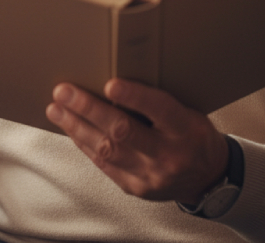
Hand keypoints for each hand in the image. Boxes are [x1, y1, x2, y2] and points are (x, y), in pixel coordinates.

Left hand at [46, 79, 227, 203]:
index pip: (160, 110)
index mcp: (186, 130)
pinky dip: (84, 143)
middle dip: (88, 109)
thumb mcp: (188, 111)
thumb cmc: (192, 133)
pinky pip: (104, 165)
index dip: (135, 97)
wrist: (209, 178)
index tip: (110, 84)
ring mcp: (151, 176)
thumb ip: (157, 100)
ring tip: (56, 108)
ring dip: (76, 126)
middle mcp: (169, 156)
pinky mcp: (136, 188)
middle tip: (63, 91)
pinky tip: (69, 127)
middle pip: (123, 131)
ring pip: (107, 149)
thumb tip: (114, 77)